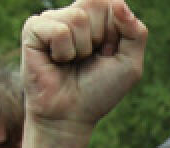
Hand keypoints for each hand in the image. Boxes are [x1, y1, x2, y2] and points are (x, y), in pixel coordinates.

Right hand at [21, 0, 146, 134]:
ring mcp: (53, 20)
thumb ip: (135, 32)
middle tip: (88, 59)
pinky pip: (58, 29)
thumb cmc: (99, 90)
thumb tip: (120, 3)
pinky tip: (56, 61)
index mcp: (98, 19)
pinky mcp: (33, 29)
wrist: (71, 115)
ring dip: (81, 48)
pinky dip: (63, 51)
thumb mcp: (130, 64)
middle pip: (95, 3)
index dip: (114, 29)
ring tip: (71, 62)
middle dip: (99, 38)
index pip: (111, 1)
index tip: (109, 52)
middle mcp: (74, 15)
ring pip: (78, 16)